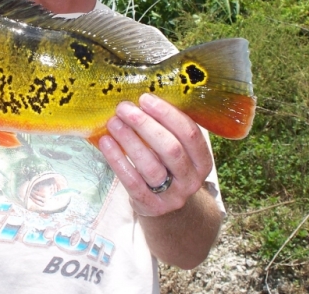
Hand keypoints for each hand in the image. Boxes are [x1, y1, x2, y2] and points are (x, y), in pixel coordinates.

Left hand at [97, 93, 212, 216]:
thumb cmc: (169, 168)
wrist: (168, 209)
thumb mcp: (179, 152)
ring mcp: (172, 195)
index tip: (145, 99)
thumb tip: (142, 98)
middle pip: (170, 149)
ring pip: (151, 165)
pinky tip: (106, 142)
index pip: (190, 133)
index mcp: (202, 161)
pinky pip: (132, 182)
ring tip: (113, 122)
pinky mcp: (150, 205)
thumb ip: (169, 130)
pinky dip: (118, 160)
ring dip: (130, 140)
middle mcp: (191, 180)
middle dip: (146, 125)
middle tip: (124, 108)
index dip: (168, 114)